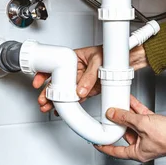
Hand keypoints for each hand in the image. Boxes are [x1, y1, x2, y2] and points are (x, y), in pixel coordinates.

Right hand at [33, 45, 147, 112]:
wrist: (127, 60)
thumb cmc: (111, 54)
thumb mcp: (98, 62)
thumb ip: (88, 78)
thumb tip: (80, 91)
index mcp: (74, 58)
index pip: (54, 65)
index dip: (44, 74)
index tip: (39, 83)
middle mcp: (75, 70)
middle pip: (57, 82)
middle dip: (48, 93)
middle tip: (43, 101)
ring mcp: (81, 80)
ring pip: (65, 92)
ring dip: (57, 100)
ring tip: (49, 108)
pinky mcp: (89, 89)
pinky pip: (76, 98)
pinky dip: (70, 105)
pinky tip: (63, 110)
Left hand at [95, 95, 165, 161]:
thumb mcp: (142, 124)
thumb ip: (126, 118)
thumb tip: (113, 114)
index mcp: (137, 153)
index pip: (116, 151)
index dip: (104, 147)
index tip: (97, 143)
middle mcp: (143, 146)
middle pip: (124, 134)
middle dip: (116, 124)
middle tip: (108, 116)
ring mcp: (149, 136)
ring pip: (133, 124)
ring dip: (126, 114)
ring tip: (118, 105)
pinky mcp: (156, 127)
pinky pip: (142, 118)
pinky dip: (136, 110)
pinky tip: (131, 102)